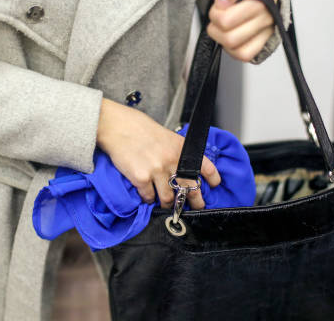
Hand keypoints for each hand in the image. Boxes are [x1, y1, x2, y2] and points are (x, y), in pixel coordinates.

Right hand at [96, 98, 220, 209]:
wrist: (119, 126)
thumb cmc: (141, 130)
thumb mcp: (166, 137)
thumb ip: (177, 153)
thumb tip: (183, 170)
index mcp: (181, 148)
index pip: (204, 166)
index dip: (212, 178)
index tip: (215, 185)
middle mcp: (172, 160)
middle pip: (190, 188)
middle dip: (195, 201)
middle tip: (195, 207)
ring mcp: (157, 170)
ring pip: (169, 198)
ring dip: (168, 203)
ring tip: (167, 204)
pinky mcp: (141, 178)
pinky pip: (149, 197)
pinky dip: (148, 199)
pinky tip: (147, 195)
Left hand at [207, 0, 277, 61]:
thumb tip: (223, 2)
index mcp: (258, 1)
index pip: (227, 20)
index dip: (215, 14)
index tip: (217, 6)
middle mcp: (264, 19)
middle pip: (230, 38)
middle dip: (216, 28)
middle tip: (218, 17)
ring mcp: (265, 33)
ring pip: (238, 50)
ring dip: (223, 40)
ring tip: (222, 28)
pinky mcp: (263, 43)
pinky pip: (245, 56)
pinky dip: (233, 50)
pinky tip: (230, 37)